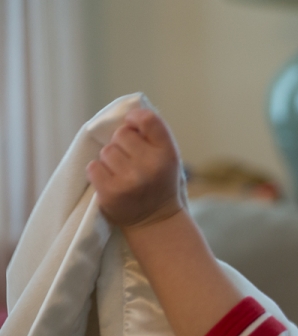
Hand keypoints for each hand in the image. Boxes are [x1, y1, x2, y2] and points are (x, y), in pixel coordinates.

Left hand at [87, 108, 184, 228]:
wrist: (155, 221)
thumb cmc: (158, 182)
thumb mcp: (167, 158)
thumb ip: (152, 136)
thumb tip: (127, 114)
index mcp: (167, 153)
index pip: (147, 119)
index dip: (134, 118)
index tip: (132, 125)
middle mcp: (150, 165)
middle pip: (121, 134)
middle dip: (122, 144)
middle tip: (130, 160)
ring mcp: (130, 180)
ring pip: (106, 151)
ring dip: (110, 160)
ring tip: (122, 173)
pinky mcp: (111, 193)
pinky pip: (93, 167)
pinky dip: (98, 173)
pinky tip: (111, 181)